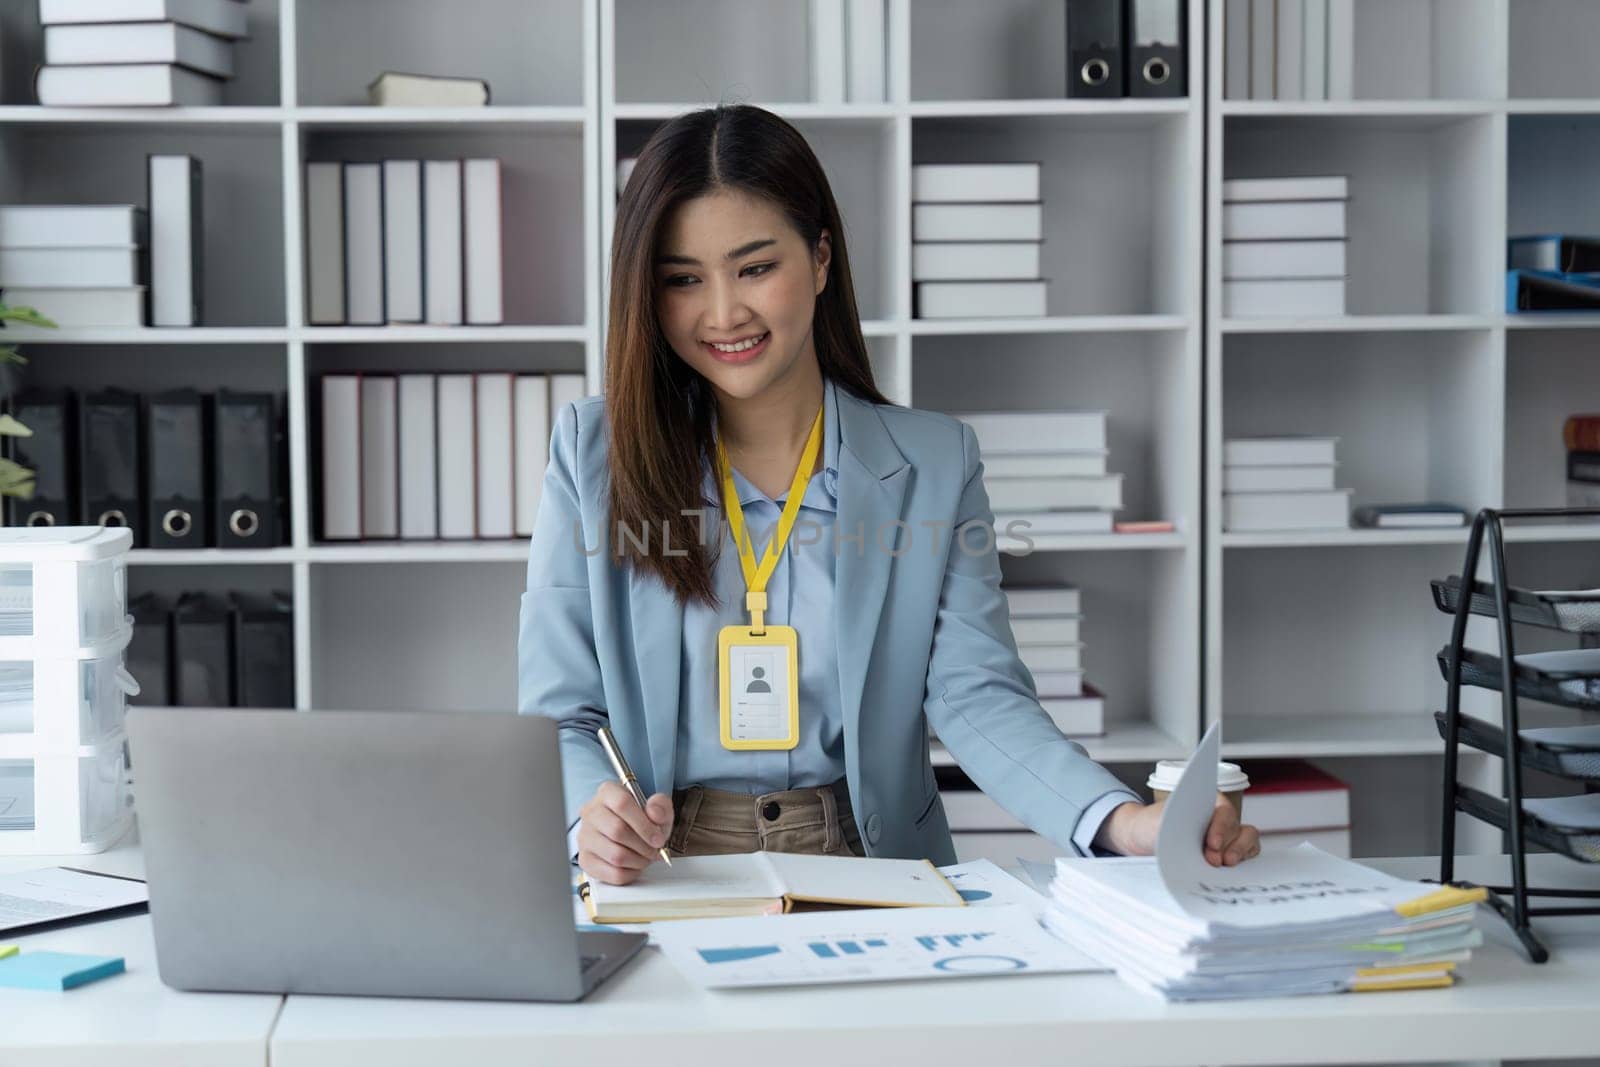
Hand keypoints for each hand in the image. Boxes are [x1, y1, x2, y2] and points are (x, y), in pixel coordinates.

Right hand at [577, 781, 673, 885]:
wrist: (626, 833)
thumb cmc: (641, 820)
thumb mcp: (657, 808)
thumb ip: (660, 806)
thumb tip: (655, 813)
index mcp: (607, 792)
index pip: (622, 804)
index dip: (644, 825)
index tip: (658, 838)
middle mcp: (591, 812)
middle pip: (617, 830)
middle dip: (643, 845)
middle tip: (654, 850)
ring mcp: (585, 837)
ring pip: (615, 855)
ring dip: (638, 861)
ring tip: (646, 857)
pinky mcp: (585, 859)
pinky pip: (612, 873)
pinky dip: (630, 873)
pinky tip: (635, 866)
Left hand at [1096, 794, 1261, 865]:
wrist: (1143, 839)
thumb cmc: (1151, 825)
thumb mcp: (1157, 823)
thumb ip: (1173, 828)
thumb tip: (1188, 842)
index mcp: (1205, 801)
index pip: (1223, 811)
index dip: (1221, 827)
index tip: (1212, 844)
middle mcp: (1220, 817)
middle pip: (1236, 827)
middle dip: (1228, 845)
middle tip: (1213, 860)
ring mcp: (1227, 835)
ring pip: (1248, 839)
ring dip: (1240, 852)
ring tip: (1226, 866)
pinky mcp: (1228, 853)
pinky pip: (1246, 855)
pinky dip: (1243, 862)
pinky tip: (1230, 872)